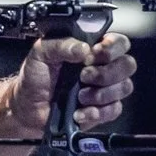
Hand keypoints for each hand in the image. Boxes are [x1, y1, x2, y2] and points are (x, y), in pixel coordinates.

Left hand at [9, 32, 135, 134]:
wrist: (27, 107)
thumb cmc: (35, 78)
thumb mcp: (41, 53)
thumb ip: (61, 44)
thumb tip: (83, 48)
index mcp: (91, 49)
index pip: (119, 42)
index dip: (112, 48)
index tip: (93, 54)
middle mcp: (103, 68)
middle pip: (128, 65)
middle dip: (106, 72)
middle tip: (84, 76)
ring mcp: (104, 90)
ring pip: (124, 87)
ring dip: (101, 93)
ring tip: (79, 95)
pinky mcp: (102, 111)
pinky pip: (114, 110)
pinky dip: (96, 112)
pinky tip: (79, 112)